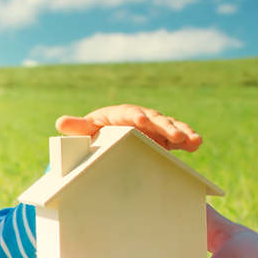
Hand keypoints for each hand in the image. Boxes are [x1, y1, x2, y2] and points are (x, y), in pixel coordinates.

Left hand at [56, 104, 201, 151]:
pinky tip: (197, 144)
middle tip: (176, 136)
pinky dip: (187, 138)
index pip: (130, 113)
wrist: (107, 138)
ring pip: (170, 126)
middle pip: (155, 119)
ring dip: (182, 132)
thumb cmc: (94, 133)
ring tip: (195, 141)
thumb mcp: (86, 131)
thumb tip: (61, 122)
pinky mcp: (162, 137)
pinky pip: (176, 136)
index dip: (137, 117)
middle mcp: (140, 117)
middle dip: (166, 127)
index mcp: (120, 114)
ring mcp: (153, 126)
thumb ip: (77, 127)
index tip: (144, 122)